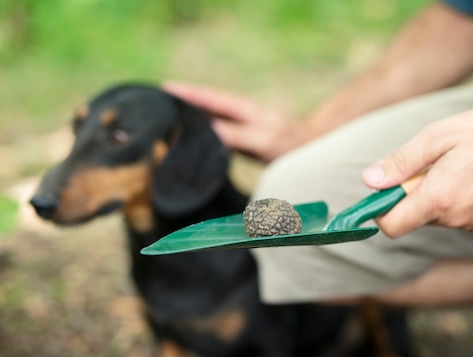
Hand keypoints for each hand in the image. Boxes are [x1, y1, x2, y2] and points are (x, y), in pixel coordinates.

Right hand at [164, 81, 313, 161]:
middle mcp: (242, 115)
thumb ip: (237, 135)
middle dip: (184, 100)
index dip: (187, 94)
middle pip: (207, 103)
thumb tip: (209, 130)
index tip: (164, 88)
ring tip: (169, 117)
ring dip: (192, 115)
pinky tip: (196, 138)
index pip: (209, 98)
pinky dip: (204, 131)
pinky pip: (219, 131)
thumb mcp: (263, 141)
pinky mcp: (247, 140)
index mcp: (243, 110)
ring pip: (212, 116)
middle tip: (159, 101)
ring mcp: (244, 126)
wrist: (313, 152)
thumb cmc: (291, 147)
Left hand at [362, 106, 472, 236]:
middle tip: (426, 165)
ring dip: (428, 194)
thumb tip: (370, 180)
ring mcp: (468, 223)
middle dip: (406, 194)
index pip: (392, 226)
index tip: (380, 190)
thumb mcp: (437, 137)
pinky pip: (448, 214)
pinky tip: (463, 174)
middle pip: (409, 218)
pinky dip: (445, 198)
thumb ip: (400, 162)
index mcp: (438, 198)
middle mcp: (453, 218)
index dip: (378, 211)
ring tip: (449, 166)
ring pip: (429, 215)